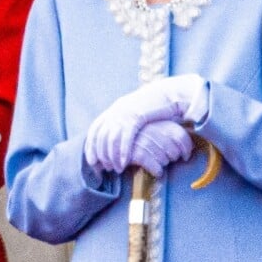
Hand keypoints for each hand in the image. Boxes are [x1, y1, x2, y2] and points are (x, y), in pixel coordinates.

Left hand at [84, 74, 208, 171]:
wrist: (170, 93)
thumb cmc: (156, 105)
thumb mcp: (136, 110)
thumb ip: (126, 120)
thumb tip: (118, 135)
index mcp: (115, 108)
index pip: (95, 130)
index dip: (91, 147)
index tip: (92, 161)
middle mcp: (116, 110)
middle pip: (101, 137)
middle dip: (102, 155)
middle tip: (106, 168)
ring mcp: (125, 113)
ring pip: (111, 139)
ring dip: (112, 156)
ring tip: (116, 168)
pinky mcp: (137, 117)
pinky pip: (126, 138)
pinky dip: (123, 152)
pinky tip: (124, 163)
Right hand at [129, 120, 193, 177]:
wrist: (116, 138)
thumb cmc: (141, 135)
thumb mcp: (157, 128)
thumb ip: (172, 133)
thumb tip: (191, 143)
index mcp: (161, 123)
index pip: (182, 136)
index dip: (187, 149)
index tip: (185, 156)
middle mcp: (155, 131)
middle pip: (175, 151)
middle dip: (173, 158)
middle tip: (167, 158)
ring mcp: (145, 142)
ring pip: (165, 160)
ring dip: (164, 164)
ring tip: (158, 162)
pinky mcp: (137, 154)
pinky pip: (155, 166)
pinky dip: (157, 171)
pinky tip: (156, 170)